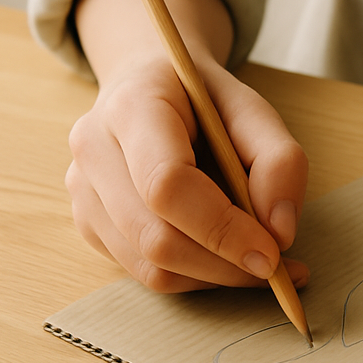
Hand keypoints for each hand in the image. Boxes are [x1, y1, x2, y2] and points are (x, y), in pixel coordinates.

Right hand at [67, 0, 308, 291]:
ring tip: (256, 263)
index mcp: (132, 106)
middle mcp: (94, 149)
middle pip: (156, 237)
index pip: (167, 185)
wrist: (148, 86)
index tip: (272, 252)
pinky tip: (224, 258)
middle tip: (276, 266)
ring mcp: (83, 190)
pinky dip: (194, 276)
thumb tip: (280, 232)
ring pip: (150, 266)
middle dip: (225, 264)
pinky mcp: (88, 223)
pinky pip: (144, 272)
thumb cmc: (202, 98)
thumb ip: (279, 161)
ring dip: (214, 276)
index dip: (222, 228)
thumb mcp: (253, 109)